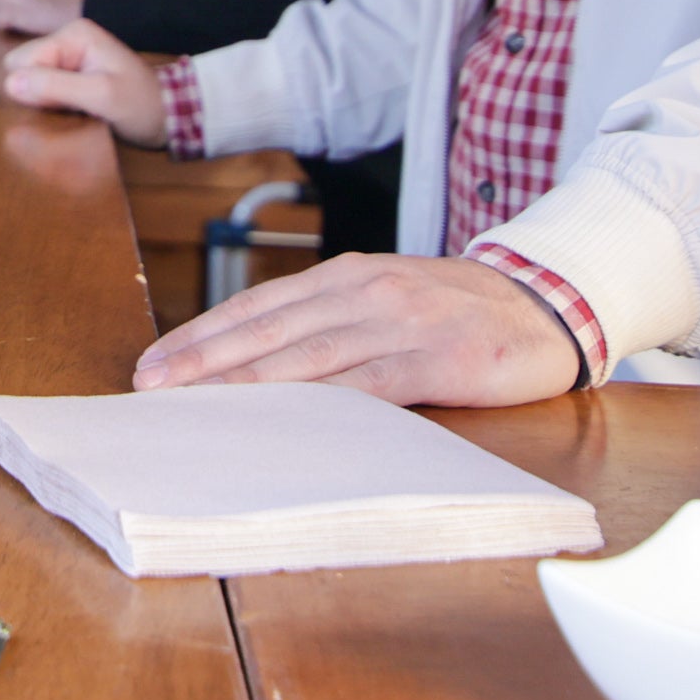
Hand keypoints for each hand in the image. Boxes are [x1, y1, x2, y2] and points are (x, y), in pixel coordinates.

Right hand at [0, 19, 168, 144]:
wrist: (172, 116)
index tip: (66, 105)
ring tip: (77, 110)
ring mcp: (68, 57)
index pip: (23, 61)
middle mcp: (67, 39)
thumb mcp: (101, 97)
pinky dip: (53, 105)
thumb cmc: (142, 105)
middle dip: (38, 93)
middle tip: (72, 107)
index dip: (35, 88)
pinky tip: (76, 112)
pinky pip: (43, 89)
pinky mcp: (70, 75)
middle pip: (22, 68)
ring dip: (46, 102)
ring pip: (30, 80)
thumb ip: (55, 87)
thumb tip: (11, 84)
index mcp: (73, 34)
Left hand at [134, 253, 583, 407]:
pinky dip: (322, 404)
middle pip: (268, 329)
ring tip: (195, 404)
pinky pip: (370, 385)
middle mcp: (365, 291)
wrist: (548, 303)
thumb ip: (333, 324)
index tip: (153, 362)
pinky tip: (283, 422)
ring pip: (307, 356)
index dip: (201, 335)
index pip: (257, 307)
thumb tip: (260, 365)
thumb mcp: (388, 301)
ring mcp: (401, 322)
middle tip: (150, 386)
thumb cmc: (458, 312)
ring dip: (244, 383)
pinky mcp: (436, 359)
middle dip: (202, 359)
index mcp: (347, 277)